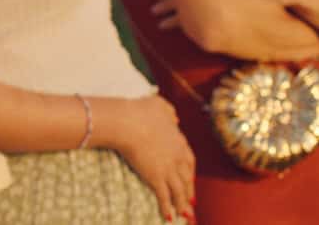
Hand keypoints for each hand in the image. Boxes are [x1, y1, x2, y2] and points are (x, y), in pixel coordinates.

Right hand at [112, 95, 194, 222]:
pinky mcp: (155, 178)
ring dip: (182, 203)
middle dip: (189, 191)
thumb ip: (169, 111)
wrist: (128, 123)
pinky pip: (164, 196)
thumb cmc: (140, 111)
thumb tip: (176, 119)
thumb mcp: (159, 105)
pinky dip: (167, 208)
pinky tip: (168, 217)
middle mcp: (177, 157)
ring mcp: (167, 168)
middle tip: (190, 202)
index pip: (189, 160)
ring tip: (183, 214)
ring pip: (179, 190)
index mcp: (178, 141)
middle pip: (187, 178)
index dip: (190, 172)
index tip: (190, 179)